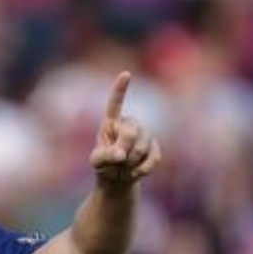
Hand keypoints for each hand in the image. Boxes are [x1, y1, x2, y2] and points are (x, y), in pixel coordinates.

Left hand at [88, 72, 162, 188]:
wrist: (118, 179)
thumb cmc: (104, 166)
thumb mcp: (97, 162)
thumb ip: (105, 156)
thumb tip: (121, 154)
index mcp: (111, 122)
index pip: (115, 103)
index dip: (120, 89)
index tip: (126, 74)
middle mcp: (130, 124)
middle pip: (131, 132)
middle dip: (124, 150)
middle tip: (118, 162)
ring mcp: (145, 134)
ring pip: (143, 146)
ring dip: (131, 162)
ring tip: (123, 168)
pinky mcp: (155, 148)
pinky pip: (154, 157)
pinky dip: (143, 169)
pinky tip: (135, 173)